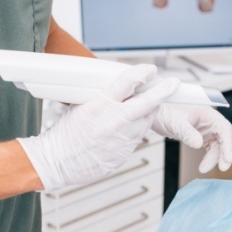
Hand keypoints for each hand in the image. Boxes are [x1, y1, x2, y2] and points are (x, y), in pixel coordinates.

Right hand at [18, 66, 179, 190]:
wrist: (58, 162)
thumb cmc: (66, 134)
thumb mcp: (80, 107)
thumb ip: (102, 97)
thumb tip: (120, 87)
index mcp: (99, 105)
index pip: (127, 82)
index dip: (142, 73)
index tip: (151, 69)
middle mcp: (114, 121)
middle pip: (148, 102)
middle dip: (164, 90)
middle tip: (173, 83)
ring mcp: (122, 138)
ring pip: (148, 119)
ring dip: (151, 109)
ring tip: (149, 104)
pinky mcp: (126, 151)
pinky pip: (139, 135)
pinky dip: (139, 126)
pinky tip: (132, 124)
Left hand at [151, 104, 231, 172]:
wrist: (153, 112)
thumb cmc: (164, 111)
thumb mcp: (175, 123)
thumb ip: (187, 133)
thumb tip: (198, 144)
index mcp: (207, 113)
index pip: (225, 128)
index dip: (228, 144)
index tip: (226, 159)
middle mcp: (209, 120)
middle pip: (225, 137)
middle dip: (225, 153)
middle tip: (222, 167)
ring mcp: (206, 127)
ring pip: (219, 144)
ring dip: (216, 157)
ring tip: (204, 168)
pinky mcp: (200, 134)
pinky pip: (211, 146)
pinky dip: (210, 156)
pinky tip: (204, 165)